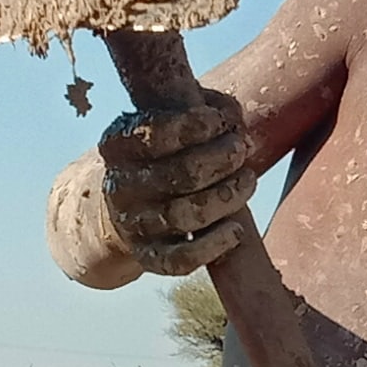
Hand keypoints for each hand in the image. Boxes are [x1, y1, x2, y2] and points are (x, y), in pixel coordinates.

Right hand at [95, 91, 255, 275]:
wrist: (122, 210)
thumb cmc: (159, 156)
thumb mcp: (167, 122)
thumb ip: (201, 107)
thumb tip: (234, 119)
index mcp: (119, 145)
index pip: (156, 133)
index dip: (195, 126)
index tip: (218, 122)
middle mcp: (121, 186)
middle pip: (182, 174)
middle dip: (221, 159)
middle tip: (240, 150)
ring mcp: (134, 225)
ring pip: (186, 216)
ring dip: (226, 198)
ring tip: (247, 181)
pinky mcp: (148, 258)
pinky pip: (182, 260)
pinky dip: (214, 246)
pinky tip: (236, 230)